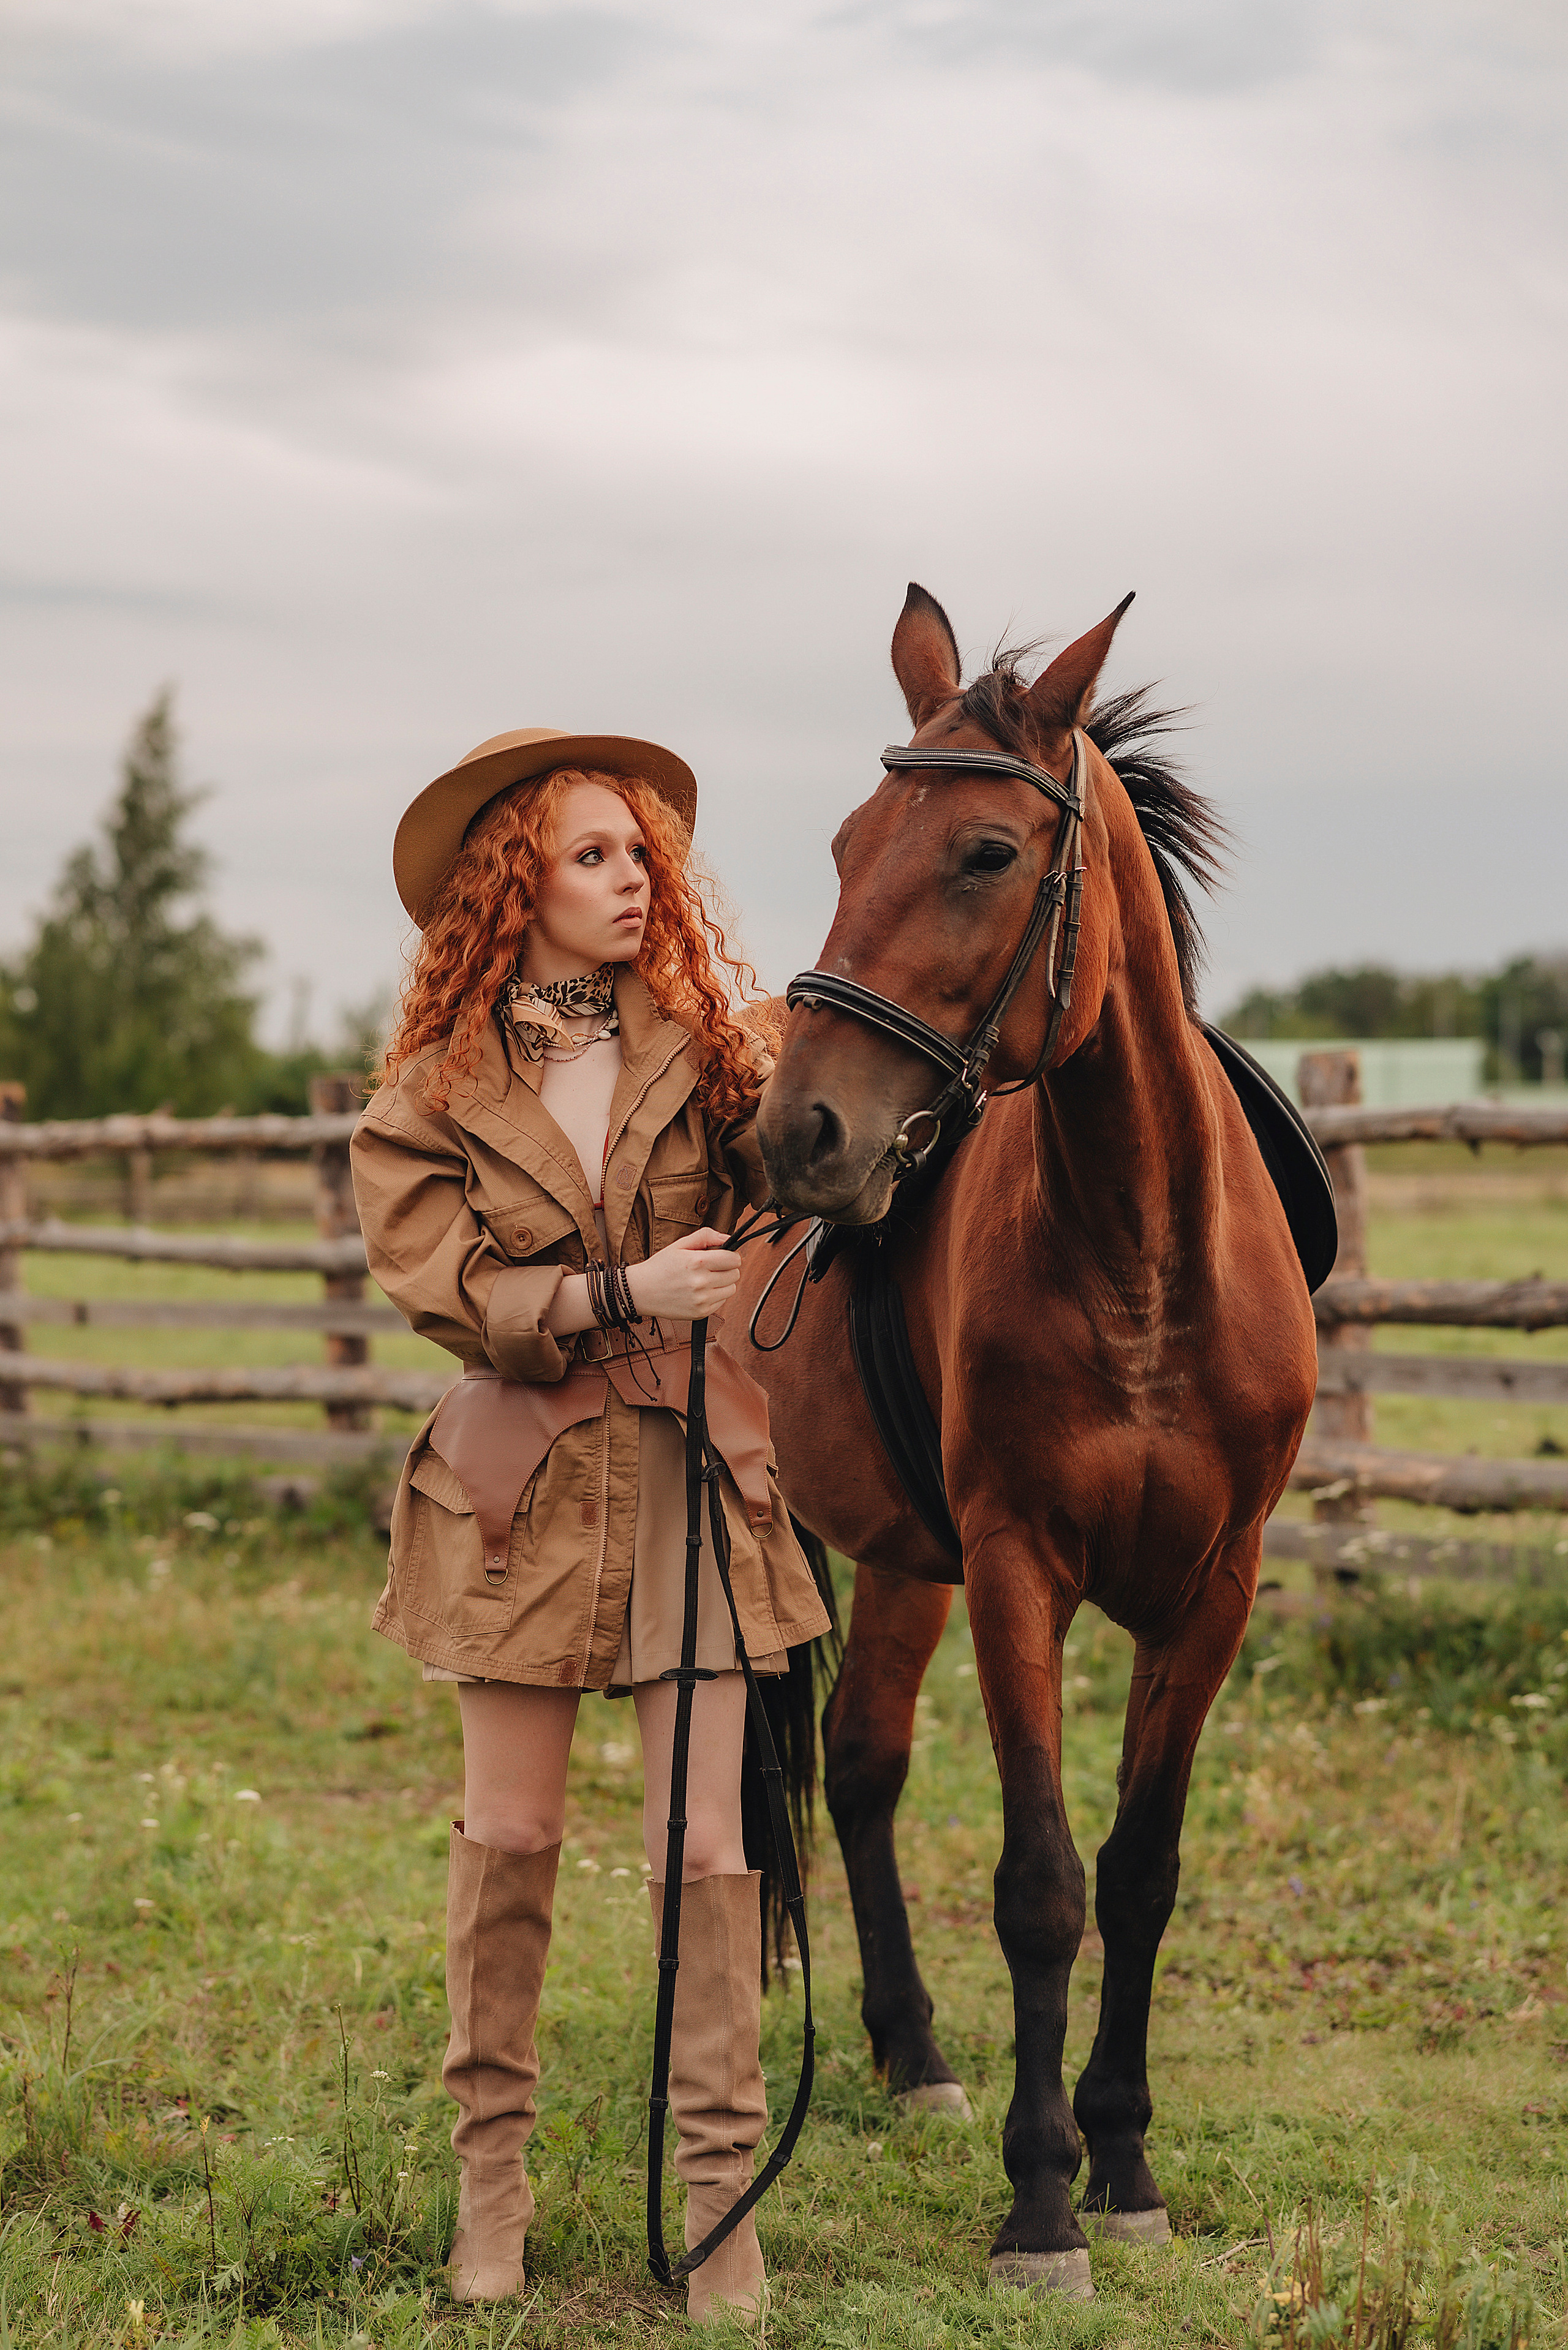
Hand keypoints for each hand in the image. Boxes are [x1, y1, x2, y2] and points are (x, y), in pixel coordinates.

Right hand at [625, 1228, 741, 1321]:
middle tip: (713, 1267)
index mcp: (697, 1262)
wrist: (641, 1291)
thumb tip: (727, 1238)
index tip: (724, 1256)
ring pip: (731, 1289)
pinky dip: (715, 1296)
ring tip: (706, 1279)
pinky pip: (722, 1302)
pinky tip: (700, 1291)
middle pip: (735, 1274)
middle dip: (727, 1268)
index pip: (734, 1259)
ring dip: (724, 1283)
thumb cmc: (660, 1267)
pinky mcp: (701, 1313)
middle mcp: (701, 1282)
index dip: (731, 1255)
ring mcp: (701, 1299)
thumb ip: (705, 1237)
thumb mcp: (679, 1245)